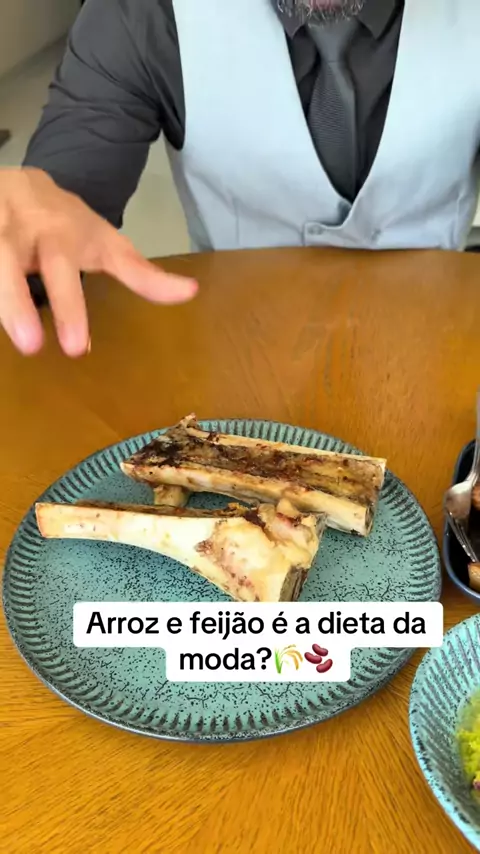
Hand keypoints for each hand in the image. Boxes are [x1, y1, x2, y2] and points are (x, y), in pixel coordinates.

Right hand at [0, 168, 197, 356]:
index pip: (63, 269)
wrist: (23, 182)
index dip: (69, 306)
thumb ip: (141, 274)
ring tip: (8, 337)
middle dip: (13, 299)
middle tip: (30, 347)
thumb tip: (191, 293)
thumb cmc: (67, 225)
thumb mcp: (106, 244)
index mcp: (57, 231)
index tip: (76, 348)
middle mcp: (16, 226)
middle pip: (7, 257)